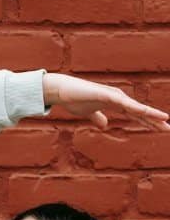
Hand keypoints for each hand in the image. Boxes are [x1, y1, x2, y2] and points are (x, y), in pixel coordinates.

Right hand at [41, 72, 169, 130]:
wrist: (61, 90)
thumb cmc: (74, 100)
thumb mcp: (88, 113)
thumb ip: (97, 118)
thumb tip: (105, 125)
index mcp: (116, 104)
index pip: (136, 115)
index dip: (148, 122)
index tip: (161, 128)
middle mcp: (119, 98)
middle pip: (140, 112)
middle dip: (154, 120)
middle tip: (168, 128)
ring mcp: (114, 96)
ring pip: (136, 107)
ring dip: (151, 114)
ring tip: (165, 119)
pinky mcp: (107, 95)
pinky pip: (125, 104)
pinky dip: (136, 108)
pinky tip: (146, 112)